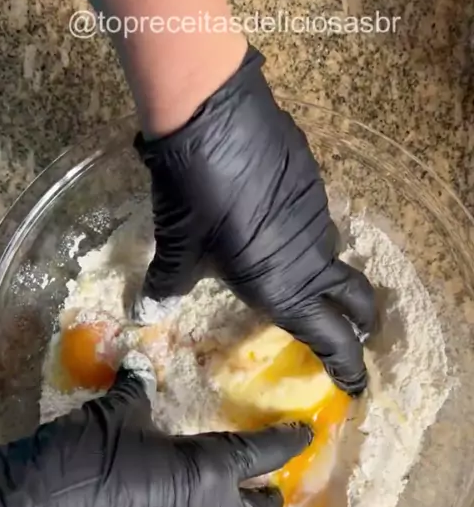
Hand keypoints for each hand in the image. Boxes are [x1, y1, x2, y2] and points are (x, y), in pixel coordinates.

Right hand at [0, 366, 311, 506]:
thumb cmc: (84, 458)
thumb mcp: (114, 414)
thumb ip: (137, 392)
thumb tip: (138, 367)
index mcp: (205, 473)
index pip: (262, 456)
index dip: (287, 442)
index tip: (305, 435)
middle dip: (268, 498)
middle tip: (264, 481)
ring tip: (212, 498)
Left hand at [134, 45, 376, 394]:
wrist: (213, 120)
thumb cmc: (195, 201)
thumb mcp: (178, 250)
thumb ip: (167, 287)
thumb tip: (146, 313)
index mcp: (286, 288)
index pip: (332, 338)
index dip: (346, 367)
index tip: (354, 386)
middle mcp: (312, 257)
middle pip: (357, 298)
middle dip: (360, 321)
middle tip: (353, 331)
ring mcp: (317, 215)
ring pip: (331, 252)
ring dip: (321, 268)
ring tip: (293, 267)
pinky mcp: (312, 180)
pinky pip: (314, 216)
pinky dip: (302, 228)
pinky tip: (273, 215)